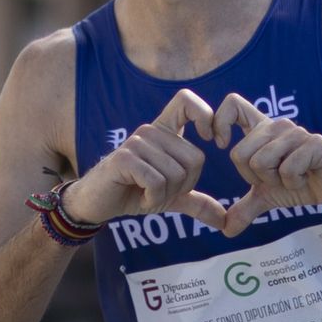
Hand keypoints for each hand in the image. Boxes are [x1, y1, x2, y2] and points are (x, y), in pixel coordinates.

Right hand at [61, 89, 227, 228]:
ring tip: (145, 193)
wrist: (96, 204)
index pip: (187, 101)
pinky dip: (153, 199)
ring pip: (176, 174)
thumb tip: (224, 219)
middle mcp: (150, 131)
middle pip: (195, 158)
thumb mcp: (169, 197)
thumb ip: (196, 202)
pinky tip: (140, 198)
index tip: (214, 140)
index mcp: (163, 132)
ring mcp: (136, 143)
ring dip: (165, 195)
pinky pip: (156, 181)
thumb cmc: (133, 193)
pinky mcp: (124, 159)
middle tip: (160, 190)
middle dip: (184, 186)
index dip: (206, 116)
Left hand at [211, 93, 321, 236]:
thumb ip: (245, 208)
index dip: (219, 122)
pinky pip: (286, 169)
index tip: (218, 143)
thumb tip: (226, 230)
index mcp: (262, 130)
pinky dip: (293, 184)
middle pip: (239, 154)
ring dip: (276, 181)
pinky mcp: (314, 144)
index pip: (233, 105)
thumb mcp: (267, 196)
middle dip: (255, 178)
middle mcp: (277, 125)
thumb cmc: (301, 183)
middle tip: (277, 178)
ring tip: (293, 177)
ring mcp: (296, 133)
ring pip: (261, 162)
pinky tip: (306, 179)